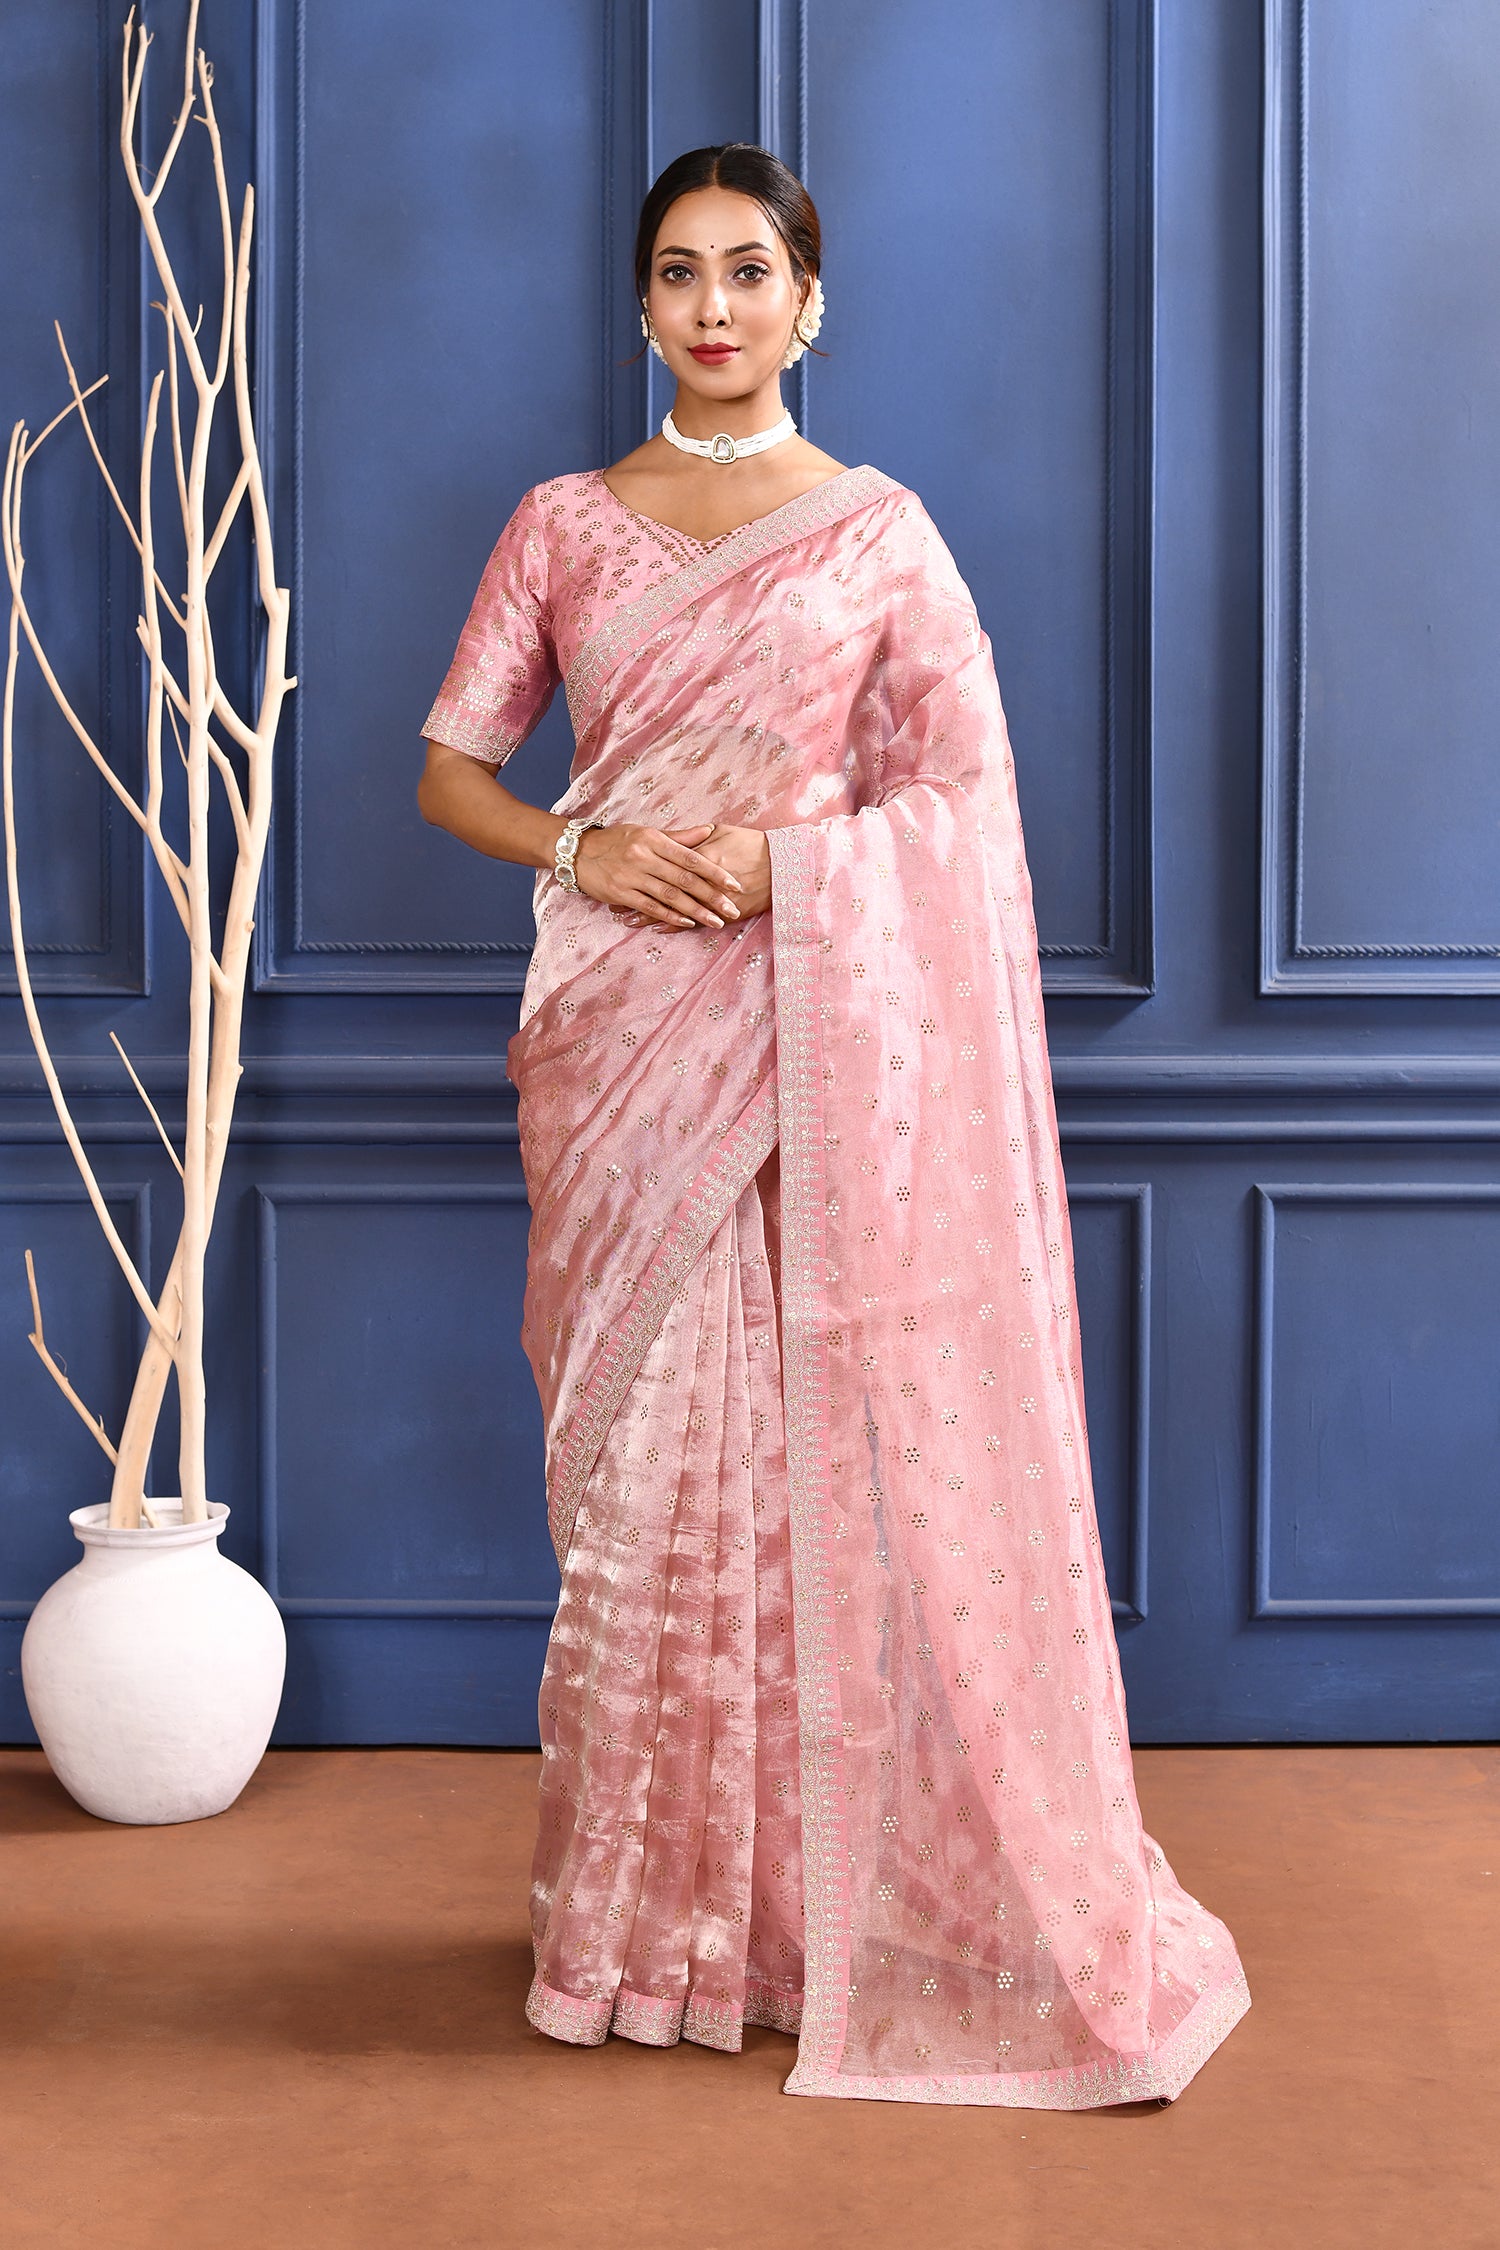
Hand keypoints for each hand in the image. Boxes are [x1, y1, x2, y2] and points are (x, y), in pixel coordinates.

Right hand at [574, 820, 744, 929]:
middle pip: (685, 880)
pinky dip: (670, 916)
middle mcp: (644, 857)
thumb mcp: (647, 833)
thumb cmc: (618, 841)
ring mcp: (632, 876)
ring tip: (716, 921)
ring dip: (696, 911)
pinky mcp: (621, 894)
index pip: (691, 858)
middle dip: (712, 897)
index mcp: (654, 840)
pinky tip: (688, 923)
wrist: (578, 853)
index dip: (715, 873)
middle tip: (732, 910)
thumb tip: (709, 830)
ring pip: (670, 896)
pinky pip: (650, 907)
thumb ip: (679, 836)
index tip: (735, 885)